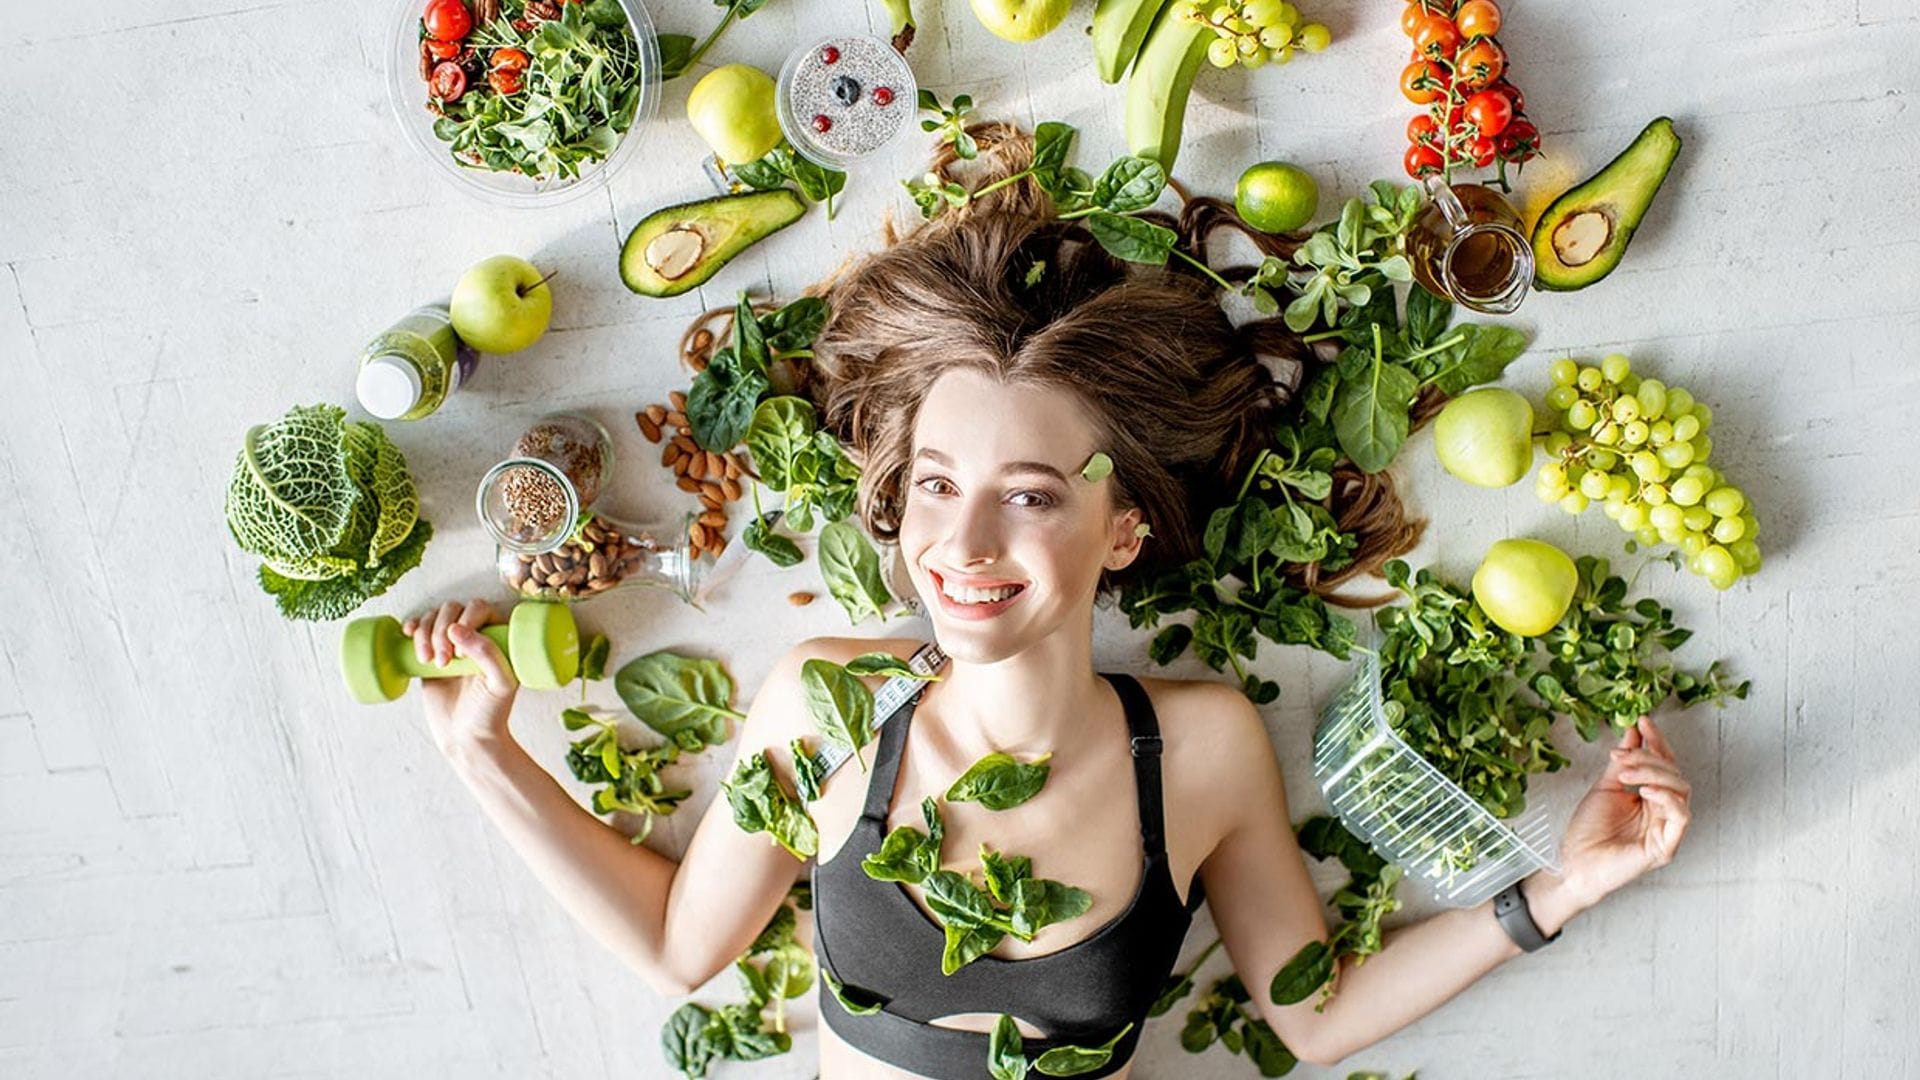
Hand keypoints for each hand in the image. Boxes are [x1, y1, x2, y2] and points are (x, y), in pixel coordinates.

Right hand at [403, 599, 519, 753]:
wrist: (467, 738)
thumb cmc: (490, 713)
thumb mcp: (500, 684)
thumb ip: (488, 654)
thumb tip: (457, 629)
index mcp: (498, 637)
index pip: (479, 608)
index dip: (467, 620)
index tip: (461, 651)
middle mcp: (475, 636)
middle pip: (452, 609)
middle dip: (441, 631)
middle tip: (443, 662)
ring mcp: (451, 644)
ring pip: (432, 617)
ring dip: (425, 633)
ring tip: (428, 662)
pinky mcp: (430, 655)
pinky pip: (418, 629)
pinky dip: (411, 626)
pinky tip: (407, 634)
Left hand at [1555, 716, 1691, 908]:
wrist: (1574, 862)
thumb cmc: (1588, 830)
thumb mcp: (1605, 787)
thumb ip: (1622, 762)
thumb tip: (1634, 730)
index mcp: (1651, 798)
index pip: (1663, 764)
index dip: (1657, 741)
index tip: (1643, 720)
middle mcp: (1663, 812)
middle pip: (1673, 774)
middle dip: (1649, 758)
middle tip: (1622, 753)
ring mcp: (1667, 829)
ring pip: (1680, 791)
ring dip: (1653, 774)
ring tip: (1625, 772)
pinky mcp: (1666, 847)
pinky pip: (1681, 817)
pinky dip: (1667, 798)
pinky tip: (1645, 790)